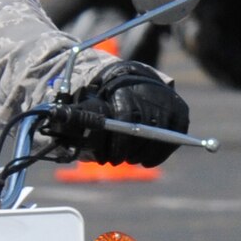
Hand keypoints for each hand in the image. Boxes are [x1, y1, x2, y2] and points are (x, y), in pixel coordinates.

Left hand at [50, 62, 189, 167]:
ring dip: (144, 153)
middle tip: (117, 161)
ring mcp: (168, 98)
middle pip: (146, 126)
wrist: (128, 79)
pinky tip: (147, 161)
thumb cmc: (103, 95)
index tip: (108, 158)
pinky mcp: (180, 110)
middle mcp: (150, 87)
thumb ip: (78, 112)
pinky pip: (177, 135)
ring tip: (130, 160)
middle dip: (130, 150)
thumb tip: (59, 122)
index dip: (118, 142)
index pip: (127, 115)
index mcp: (124, 81)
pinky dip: (162, 152)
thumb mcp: (88, 99)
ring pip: (163, 133)